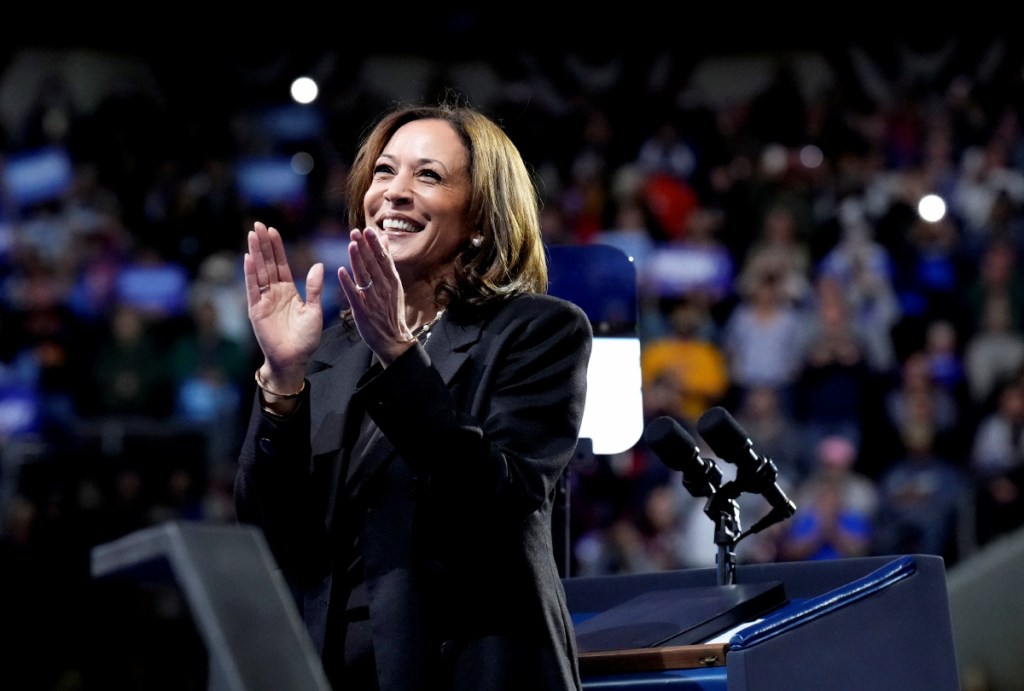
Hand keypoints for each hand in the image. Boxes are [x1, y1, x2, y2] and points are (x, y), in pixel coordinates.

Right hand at [244, 221, 323, 386]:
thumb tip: (318, 265)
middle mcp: (274, 293)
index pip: (281, 264)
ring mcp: (263, 300)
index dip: (276, 248)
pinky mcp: (256, 310)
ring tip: (252, 235)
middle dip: (263, 244)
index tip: (273, 230)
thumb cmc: (305, 339)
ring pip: (259, 272)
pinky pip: (253, 289)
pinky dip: (250, 274)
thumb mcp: (314, 311)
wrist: (294, 359)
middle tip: (258, 224)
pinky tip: (248, 258)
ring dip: (255, 253)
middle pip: (267, 263)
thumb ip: (315, 289)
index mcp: (288, 291)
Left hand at [337, 227, 415, 364]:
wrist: (393, 339)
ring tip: (351, 244)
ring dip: (358, 260)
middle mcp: (384, 288)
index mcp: (392, 281)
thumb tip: (385, 239)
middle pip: (374, 264)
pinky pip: (354, 295)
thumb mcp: (394, 284)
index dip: (375, 244)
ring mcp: (373, 299)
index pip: (383, 259)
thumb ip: (387, 262)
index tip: (368, 230)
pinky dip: (348, 283)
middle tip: (356, 231)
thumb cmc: (391, 310)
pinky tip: (341, 271)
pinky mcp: (363, 311)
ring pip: (365, 276)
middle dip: (365, 247)